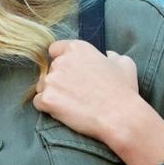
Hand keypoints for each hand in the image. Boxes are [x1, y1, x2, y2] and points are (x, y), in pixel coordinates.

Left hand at [32, 38, 163, 164]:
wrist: (119, 116)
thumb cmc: (123, 90)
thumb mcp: (124, 63)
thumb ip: (111, 56)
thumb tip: (107, 55)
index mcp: (77, 48)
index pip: (55, 49)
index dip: (60, 60)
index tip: (68, 71)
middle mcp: (61, 61)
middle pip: (49, 70)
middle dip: (58, 80)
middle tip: (75, 93)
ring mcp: (52, 80)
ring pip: (42, 86)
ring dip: (52, 94)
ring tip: (71, 104)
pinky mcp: (47, 99)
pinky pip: (39, 102)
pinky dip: (47, 108)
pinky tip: (64, 112)